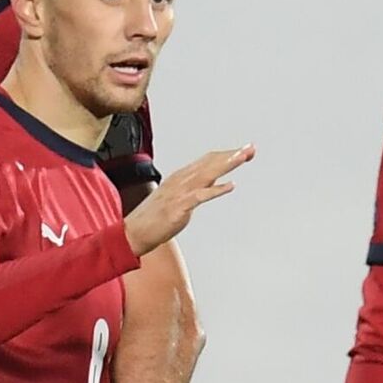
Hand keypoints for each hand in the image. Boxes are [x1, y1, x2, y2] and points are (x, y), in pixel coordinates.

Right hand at [123, 145, 255, 255]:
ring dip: (227, 164)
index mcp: (179, 177)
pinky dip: (216, 190)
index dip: (226, 155)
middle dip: (231, 155)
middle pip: (210, 162)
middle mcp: (180, 180)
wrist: (132, 233)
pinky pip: (200, 196)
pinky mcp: (178, 207)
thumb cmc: (152, 219)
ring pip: (208, 173)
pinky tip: (230, 186)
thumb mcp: (177, 199)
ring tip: (244, 157)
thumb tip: (210, 186)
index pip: (207, 160)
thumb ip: (194, 190)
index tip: (243, 151)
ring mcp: (179, 192)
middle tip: (250, 148)